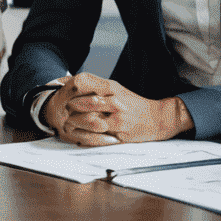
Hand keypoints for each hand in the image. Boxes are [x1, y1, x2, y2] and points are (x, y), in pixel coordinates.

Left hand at [42, 74, 190, 146]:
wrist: (158, 118)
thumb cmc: (133, 104)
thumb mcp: (117, 89)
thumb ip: (97, 86)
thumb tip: (74, 83)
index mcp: (111, 87)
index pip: (84, 83)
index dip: (70, 88)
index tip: (64, 93)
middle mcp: (114, 101)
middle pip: (85, 103)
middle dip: (70, 108)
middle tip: (63, 111)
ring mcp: (118, 118)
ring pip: (90, 120)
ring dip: (76, 123)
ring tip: (69, 124)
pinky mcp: (120, 134)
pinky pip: (98, 137)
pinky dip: (85, 137)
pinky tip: (79, 136)